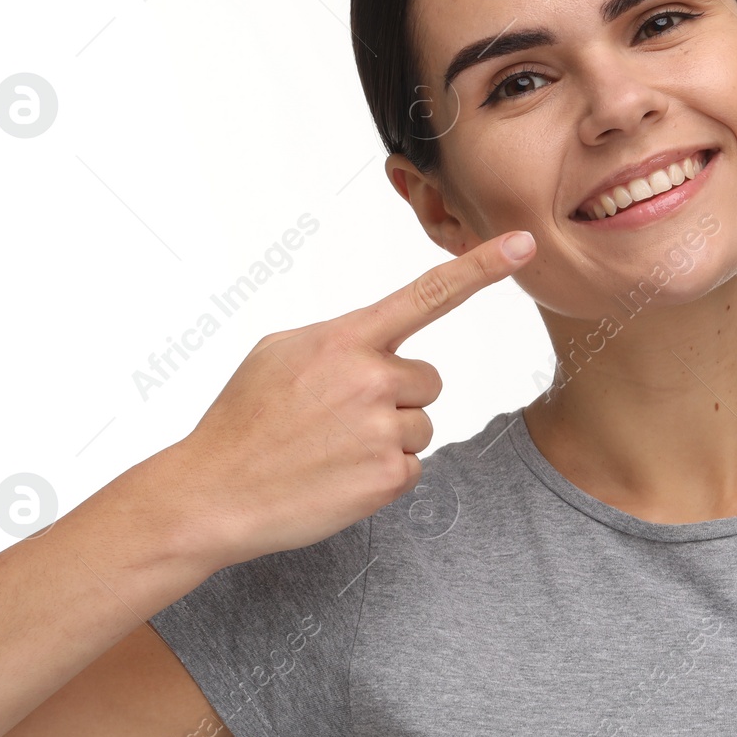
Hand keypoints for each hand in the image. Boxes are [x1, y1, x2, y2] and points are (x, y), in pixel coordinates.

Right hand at [154, 230, 536, 570]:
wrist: (212, 492)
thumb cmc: (244, 420)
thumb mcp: (279, 353)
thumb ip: (340, 339)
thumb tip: (378, 344)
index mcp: (345, 339)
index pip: (427, 294)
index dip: (480, 267)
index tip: (524, 244)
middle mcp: (371, 378)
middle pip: (428, 380)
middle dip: (396, 398)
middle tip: (339, 419)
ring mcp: (383, 429)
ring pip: (421, 425)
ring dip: (388, 438)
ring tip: (332, 449)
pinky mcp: (389, 476)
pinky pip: (413, 467)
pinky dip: (382, 476)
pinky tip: (338, 477)